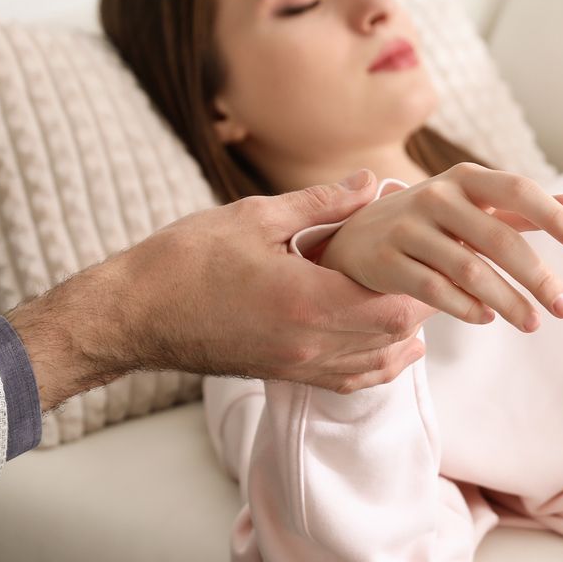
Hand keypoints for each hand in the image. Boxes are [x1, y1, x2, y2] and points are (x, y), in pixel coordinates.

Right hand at [8, 171, 452, 403]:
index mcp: (305, 301)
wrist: (131, 315)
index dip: (424, 282)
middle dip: (421, 304)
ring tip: (416, 299)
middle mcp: (307, 344)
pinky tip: (388, 344)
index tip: (431, 251)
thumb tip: (370, 182)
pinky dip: (376, 363)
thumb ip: (319, 203)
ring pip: (376, 362)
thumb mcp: (253, 217)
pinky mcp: (283, 375)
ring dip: (403, 335)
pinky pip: (347, 379)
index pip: (394, 304)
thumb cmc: (183, 261)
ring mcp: (296, 366)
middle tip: (431, 269)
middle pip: (393, 335)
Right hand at [317, 163, 562, 332]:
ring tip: (533, 323)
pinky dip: (465, 307)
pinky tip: (487, 318)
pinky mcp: (385, 261)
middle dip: (538, 277)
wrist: (355, 237)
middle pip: (498, 239)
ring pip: (469, 269)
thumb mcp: (475, 205)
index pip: (518, 191)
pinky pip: (433, 290)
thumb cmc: (431, 221)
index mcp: (465, 178)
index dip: (553, 217)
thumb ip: (522, 208)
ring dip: (507, 301)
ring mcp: (407, 228)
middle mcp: (436, 197)